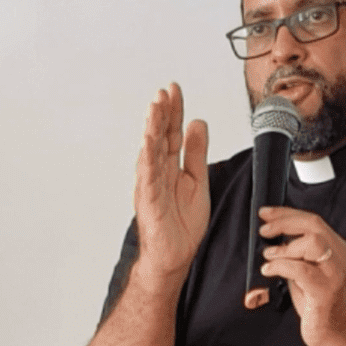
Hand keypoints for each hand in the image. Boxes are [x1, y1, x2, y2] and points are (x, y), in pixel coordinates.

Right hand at [132, 83, 210, 283]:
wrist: (175, 256)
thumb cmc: (182, 223)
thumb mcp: (198, 181)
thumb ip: (196, 153)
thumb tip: (198, 122)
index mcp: (170, 166)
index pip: (171, 132)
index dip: (173, 111)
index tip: (174, 89)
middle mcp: (157, 172)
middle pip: (159, 137)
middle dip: (160, 113)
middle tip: (163, 91)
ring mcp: (151, 186)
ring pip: (150, 152)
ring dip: (151, 129)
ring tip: (154, 108)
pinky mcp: (149, 202)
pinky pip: (148, 177)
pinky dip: (148, 159)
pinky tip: (148, 143)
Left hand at [258, 206, 345, 345]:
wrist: (336, 332)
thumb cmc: (319, 304)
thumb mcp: (307, 272)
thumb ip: (295, 255)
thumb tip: (273, 240)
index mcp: (336, 248)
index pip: (312, 220)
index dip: (286, 213)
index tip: (266, 213)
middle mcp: (338, 256)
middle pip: (312, 225)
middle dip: (283, 222)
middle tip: (264, 230)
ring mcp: (334, 273)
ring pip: (311, 243)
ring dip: (284, 248)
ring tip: (269, 256)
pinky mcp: (324, 290)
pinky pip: (301, 269)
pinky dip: (280, 266)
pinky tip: (269, 270)